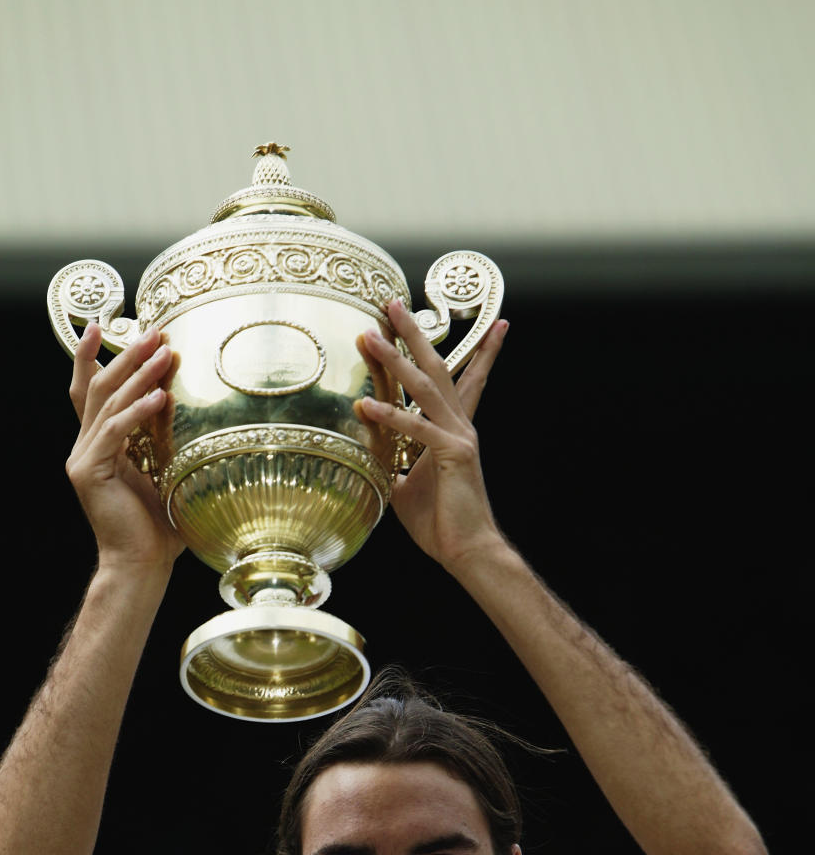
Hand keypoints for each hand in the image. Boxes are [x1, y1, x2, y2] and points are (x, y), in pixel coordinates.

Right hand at [66, 323, 184, 572]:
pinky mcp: (89, 472)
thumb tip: (181, 399)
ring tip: (164, 353)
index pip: (89, 390)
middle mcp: (84, 447)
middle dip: (127, 355)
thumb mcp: (165, 469)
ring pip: (106, 402)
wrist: (141, 564)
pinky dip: (138, 412)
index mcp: (98, 445)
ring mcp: (83, 458)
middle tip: (155, 332)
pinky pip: (115, 431)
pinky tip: (160, 397)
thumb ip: (164, 436)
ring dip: (138, 375)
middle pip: (98, 386)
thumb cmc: (159, 524)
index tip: (103, 323)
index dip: (92, 356)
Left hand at [357, 299, 508, 573]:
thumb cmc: (441, 522)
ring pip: (425, 387)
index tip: (489, 323)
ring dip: (396, 360)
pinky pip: (416, 430)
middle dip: (414, 334)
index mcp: (453, 431)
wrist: (466, 551)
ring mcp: (458, 437)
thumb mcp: (408, 485)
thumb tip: (371, 455)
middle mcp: (460, 426)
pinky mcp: (453, 455)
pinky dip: (390, 417)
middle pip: (437, 368)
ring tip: (371, 336)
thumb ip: (395, 462)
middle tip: (393, 303)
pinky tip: (365, 407)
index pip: (465, 381)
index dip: (477, 351)